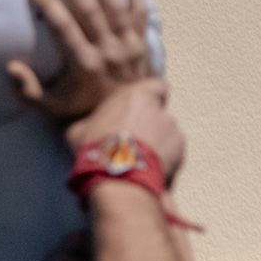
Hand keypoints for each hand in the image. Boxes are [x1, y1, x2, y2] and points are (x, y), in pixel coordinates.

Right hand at [9, 0, 156, 120]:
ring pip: (114, 4)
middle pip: (89, 8)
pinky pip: (140, 10)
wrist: (128, 122)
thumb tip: (11, 67)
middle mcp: (106, 49)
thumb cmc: (86, 112)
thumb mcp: (51, 108)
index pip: (64, 27)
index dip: (49, 4)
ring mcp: (126, 44)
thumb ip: (28, 91)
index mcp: (83, 64)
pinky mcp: (141, 42)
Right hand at [67, 80, 183, 182]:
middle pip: (159, 115)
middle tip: (132, 143)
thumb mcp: (79, 131)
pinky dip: (164, 161)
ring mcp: (172, 130)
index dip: (152, 98)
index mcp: (137, 96)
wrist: (116, 174)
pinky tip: (147, 170)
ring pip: (166, 136)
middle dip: (150, 127)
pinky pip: (173, 154)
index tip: (142, 110)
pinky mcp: (180, 151)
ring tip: (138, 162)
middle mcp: (159, 109)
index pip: (157, 86)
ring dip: (156, 146)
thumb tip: (88, 128)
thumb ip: (92, 123)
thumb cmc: (96, 147)